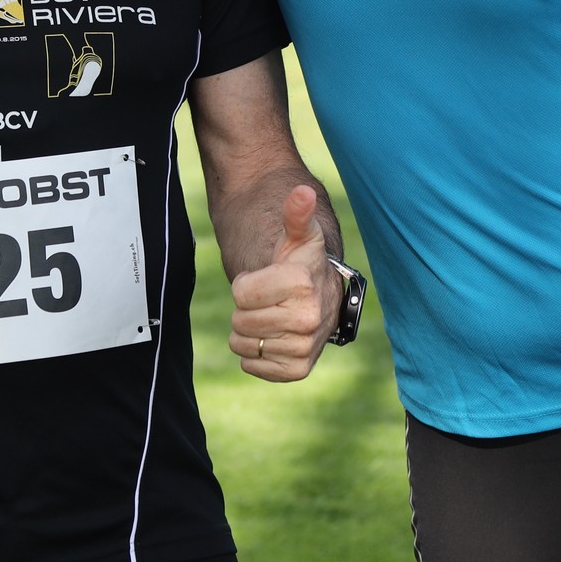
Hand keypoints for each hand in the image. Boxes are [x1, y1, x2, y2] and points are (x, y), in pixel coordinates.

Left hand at [226, 187, 334, 381]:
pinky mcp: (298, 369)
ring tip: (271, 316)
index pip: (241, 292)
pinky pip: (252, 366)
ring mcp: (305, 347)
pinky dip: (255, 354)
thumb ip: (296, 214)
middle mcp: (308, 319)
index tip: (266, 278)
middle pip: (240, 320)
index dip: (246, 283)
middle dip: (247, 308)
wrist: (320, 299)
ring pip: (243, 344)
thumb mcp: (298, 236)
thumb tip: (301, 192)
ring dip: (249, 331)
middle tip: (269, 299)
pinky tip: (273, 337)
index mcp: (302, 284)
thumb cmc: (302, 263)